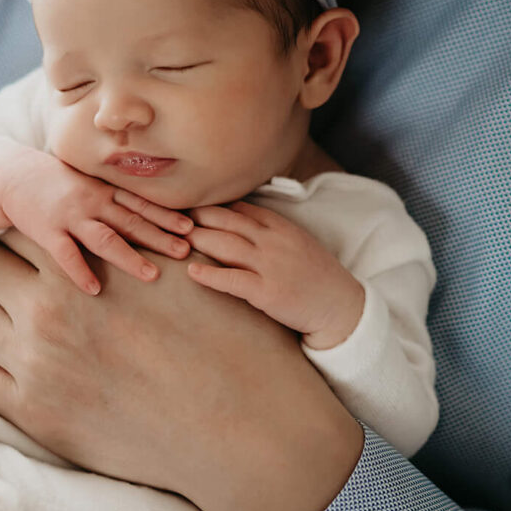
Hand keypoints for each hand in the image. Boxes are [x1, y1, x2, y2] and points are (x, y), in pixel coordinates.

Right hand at [0, 149, 191, 294]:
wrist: (14, 176)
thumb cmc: (59, 184)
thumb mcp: (90, 183)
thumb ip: (115, 198)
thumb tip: (148, 216)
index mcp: (105, 191)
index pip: (141, 204)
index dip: (167, 216)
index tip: (192, 228)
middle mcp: (92, 202)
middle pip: (131, 221)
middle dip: (159, 237)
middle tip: (185, 252)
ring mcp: (70, 216)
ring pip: (104, 238)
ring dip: (129, 256)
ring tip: (151, 275)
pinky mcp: (47, 231)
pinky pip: (66, 254)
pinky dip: (80, 272)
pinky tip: (94, 288)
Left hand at [0, 234, 363, 510]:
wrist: (240, 427)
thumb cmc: (232, 344)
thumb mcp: (193, 269)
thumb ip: (148, 237)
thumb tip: (130, 211)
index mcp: (93, 260)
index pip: (23, 226)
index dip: (16, 231)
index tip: (11, 241)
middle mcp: (56, 302)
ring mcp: (38, 358)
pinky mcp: (32, 409)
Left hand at [184, 201, 365, 349]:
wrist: (341, 306)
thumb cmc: (315, 276)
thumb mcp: (295, 241)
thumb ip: (267, 228)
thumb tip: (235, 218)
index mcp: (279, 225)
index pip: (237, 207)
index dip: (209, 205)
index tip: (185, 203)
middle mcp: (273, 240)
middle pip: (226, 221)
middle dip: (195, 216)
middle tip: (168, 215)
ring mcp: (270, 265)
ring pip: (225, 245)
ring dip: (196, 239)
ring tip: (172, 238)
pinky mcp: (268, 292)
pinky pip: (233, 280)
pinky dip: (210, 275)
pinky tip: (191, 271)